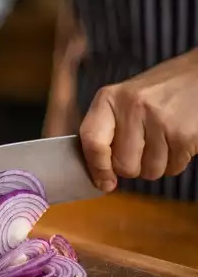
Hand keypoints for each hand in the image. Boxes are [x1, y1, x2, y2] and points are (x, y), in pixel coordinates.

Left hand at [79, 49, 197, 191]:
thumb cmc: (157, 93)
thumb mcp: (123, 101)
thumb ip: (106, 133)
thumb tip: (101, 178)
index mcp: (109, 99)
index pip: (92, 142)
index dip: (98, 168)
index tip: (105, 182)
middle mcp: (132, 107)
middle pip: (123, 166)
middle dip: (133, 166)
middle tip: (143, 147)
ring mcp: (160, 120)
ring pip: (149, 171)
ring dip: (156, 165)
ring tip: (162, 139)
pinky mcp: (184, 134)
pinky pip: (173, 168)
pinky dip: (175, 162)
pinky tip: (177, 139)